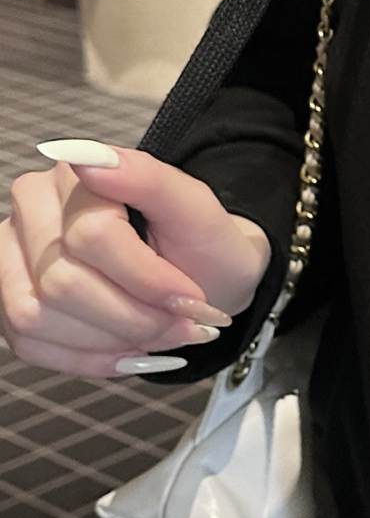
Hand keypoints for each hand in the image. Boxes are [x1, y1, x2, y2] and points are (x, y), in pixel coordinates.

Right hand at [0, 139, 270, 378]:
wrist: (202, 277)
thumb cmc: (199, 244)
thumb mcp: (197, 210)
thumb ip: (149, 179)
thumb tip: (88, 159)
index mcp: (77, 176)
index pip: (92, 237)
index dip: (147, 280)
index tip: (192, 300)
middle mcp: (32, 209)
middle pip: (61, 282)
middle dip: (132, 317)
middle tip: (179, 325)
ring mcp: (12, 255)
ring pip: (35, 315)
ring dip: (107, 340)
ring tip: (153, 334)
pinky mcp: (9, 297)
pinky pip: (28, 344)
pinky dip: (86, 358)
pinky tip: (126, 348)